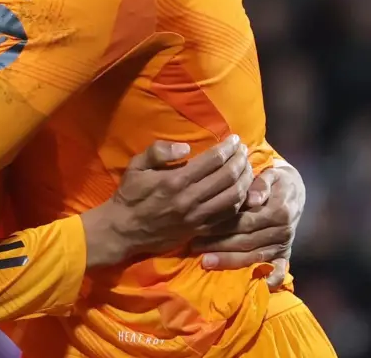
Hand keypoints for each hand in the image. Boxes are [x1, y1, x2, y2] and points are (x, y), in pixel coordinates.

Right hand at [83, 135, 251, 267]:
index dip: (228, 148)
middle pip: (228, 177)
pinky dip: (239, 201)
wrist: (124, 230)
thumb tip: (185, 146)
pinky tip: (241, 190)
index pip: (212, 161)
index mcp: (175, 181)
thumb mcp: (136, 166)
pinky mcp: (200, 230)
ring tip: (246, 168)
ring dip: (244, 180)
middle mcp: (190, 199)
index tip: (235, 139)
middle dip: (240, 160)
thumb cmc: (130, 195)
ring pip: (233, 197)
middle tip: (243, 151)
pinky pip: (228, 216)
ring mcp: (197, 217)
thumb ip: (158, 152)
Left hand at [191, 162, 304, 288]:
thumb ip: (261, 184)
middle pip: (246, 241)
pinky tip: (255, 286)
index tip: (200, 228)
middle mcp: (283, 231)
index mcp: (278, 211)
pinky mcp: (285, 255)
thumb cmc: (274, 182)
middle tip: (194, 247)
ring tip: (205, 262)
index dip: (222, 226)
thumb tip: (252, 199)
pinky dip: (270, 280)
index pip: (245, 221)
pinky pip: (278, 270)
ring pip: (254, 257)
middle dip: (218, 246)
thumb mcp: (271, 175)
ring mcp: (284, 245)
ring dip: (229, 261)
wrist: (294, 192)